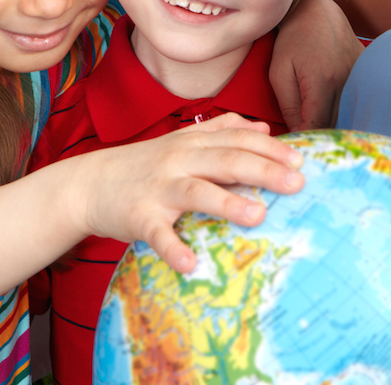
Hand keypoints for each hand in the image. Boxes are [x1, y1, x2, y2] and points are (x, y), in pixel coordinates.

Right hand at [76, 113, 304, 273]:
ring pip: (197, 192)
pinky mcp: (139, 217)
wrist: (89, 184)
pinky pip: (158, 234)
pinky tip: (191, 264)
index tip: (301, 160)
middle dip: (263, 170)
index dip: (270, 148)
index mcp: (193, 143)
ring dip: (228, 203)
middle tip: (297, 183)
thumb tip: (263, 126)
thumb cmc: (144, 165)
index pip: (237, 139)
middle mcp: (178, 161)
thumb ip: (222, 130)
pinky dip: (174, 248)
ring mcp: (158, 189)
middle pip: (226, 161)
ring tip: (258, 215)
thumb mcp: (181, 140)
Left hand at [271, 0, 361, 130]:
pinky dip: (347, 108)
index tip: (299, 146)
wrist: (315, 10)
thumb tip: (297, 132)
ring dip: (336, 124)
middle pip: (336, 122)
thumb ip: (288, 105)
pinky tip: (336, 112)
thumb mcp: (279, 72)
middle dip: (322, 136)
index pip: (318, 125)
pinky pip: (357, 97)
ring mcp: (358, 74)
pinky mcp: (364, 69)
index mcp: (321, 82)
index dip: (309, 139)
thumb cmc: (292, 40)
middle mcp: (345, 81)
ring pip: (349, 112)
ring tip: (322, 131)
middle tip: (309, 143)